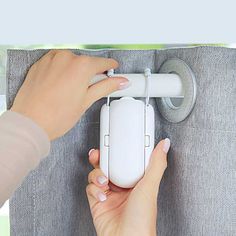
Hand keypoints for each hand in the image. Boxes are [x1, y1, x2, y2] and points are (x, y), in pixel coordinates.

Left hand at [11, 50, 128, 139]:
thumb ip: (106, 87)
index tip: (112, 71)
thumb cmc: (55, 116)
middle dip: (91, 74)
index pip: (103, 63)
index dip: (110, 69)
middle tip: (88, 90)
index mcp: (81, 66)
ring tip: (71, 91)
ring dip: (76, 72)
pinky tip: (60, 87)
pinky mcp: (40, 63)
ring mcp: (51, 59)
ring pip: (72, 62)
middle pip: (87, 62)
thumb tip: (120, 82)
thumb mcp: (86, 101)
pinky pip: (57, 63)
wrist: (30, 123)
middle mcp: (66, 57)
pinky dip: (62, 71)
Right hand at [86, 139, 169, 235]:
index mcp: (135, 181)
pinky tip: (101, 195)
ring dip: (97, 175)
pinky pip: (90, 188)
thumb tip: (164, 145)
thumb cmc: (142, 219)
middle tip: (98, 154)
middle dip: (101, 159)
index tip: (115, 144)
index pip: (124, 161)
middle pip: (108, 165)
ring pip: (97, 175)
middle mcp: (121, 186)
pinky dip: (93, 189)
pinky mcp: (97, 202)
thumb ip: (157, 164)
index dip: (118, 152)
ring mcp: (109, 194)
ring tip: (103, 181)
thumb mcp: (150, 186)